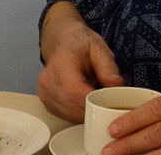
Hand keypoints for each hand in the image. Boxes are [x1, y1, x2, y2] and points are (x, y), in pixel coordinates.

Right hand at [38, 3, 123, 121]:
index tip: (107, 102)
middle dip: (92, 109)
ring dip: (86, 113)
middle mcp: (48, 79)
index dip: (90, 101)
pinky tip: (87, 103)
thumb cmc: (82, 46)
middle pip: (70, 106)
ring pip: (68, 114)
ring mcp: (45, 92)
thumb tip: (115, 84)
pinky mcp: (46, 102)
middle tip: (107, 103)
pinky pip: (64, 116)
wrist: (67, 43)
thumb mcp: (100, 49)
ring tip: (97, 100)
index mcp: (61, 62)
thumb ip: (108, 67)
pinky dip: (79, 114)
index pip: (72, 90)